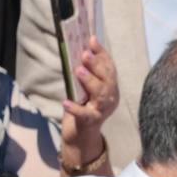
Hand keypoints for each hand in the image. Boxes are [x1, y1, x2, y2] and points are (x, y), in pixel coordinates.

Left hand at [61, 38, 118, 170]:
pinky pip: (84, 114)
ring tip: (78, 71)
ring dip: (90, 82)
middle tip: (85, 54)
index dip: (102, 54)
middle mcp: (110, 98)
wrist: (81, 137)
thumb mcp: (85, 88)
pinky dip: (75, 108)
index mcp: (111, 88)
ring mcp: (102, 111)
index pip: (110, 68)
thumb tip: (81, 49)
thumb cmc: (83, 108)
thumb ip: (86, 72)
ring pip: (101, 94)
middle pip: (107, 80)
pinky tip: (66, 102)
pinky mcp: (90, 122)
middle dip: (97, 65)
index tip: (91, 39)